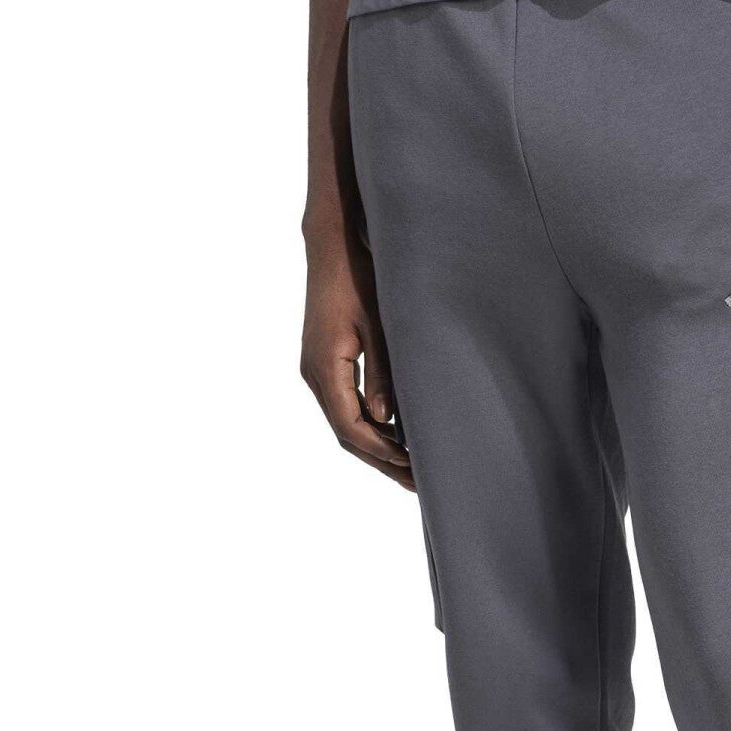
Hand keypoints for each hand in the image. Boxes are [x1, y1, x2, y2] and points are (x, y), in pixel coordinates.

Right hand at [300, 238, 413, 490]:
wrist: (333, 246)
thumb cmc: (360, 277)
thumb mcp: (379, 325)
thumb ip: (383, 374)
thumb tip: (385, 419)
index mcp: (325, 367)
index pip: (351, 425)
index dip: (382, 451)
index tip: (412, 467)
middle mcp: (314, 374)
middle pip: (346, 433)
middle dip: (381, 460)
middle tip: (416, 484)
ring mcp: (317, 370)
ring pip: (344, 423)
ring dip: (376, 448)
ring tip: (408, 471)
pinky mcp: (326, 364)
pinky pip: (344, 406)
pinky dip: (368, 427)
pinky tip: (393, 438)